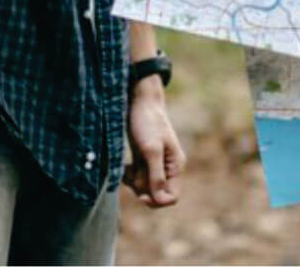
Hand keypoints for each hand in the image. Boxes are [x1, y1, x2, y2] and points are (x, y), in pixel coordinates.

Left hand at [123, 76, 185, 208]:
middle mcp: (167, 166)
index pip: (171, 196)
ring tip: (126, 168)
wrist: (138, 99)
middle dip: (142, 188)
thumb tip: (159, 200)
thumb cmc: (147, 122)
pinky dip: (129, 175)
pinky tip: (124, 167)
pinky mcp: (142, 157)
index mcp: (175, 165)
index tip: (141, 194)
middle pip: (156, 193)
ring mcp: (154, 162)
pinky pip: (136, 177)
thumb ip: (156, 176)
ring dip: (133, 181)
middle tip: (131, 175)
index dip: (157, 200)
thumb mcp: (151, 150)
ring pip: (144, 186)